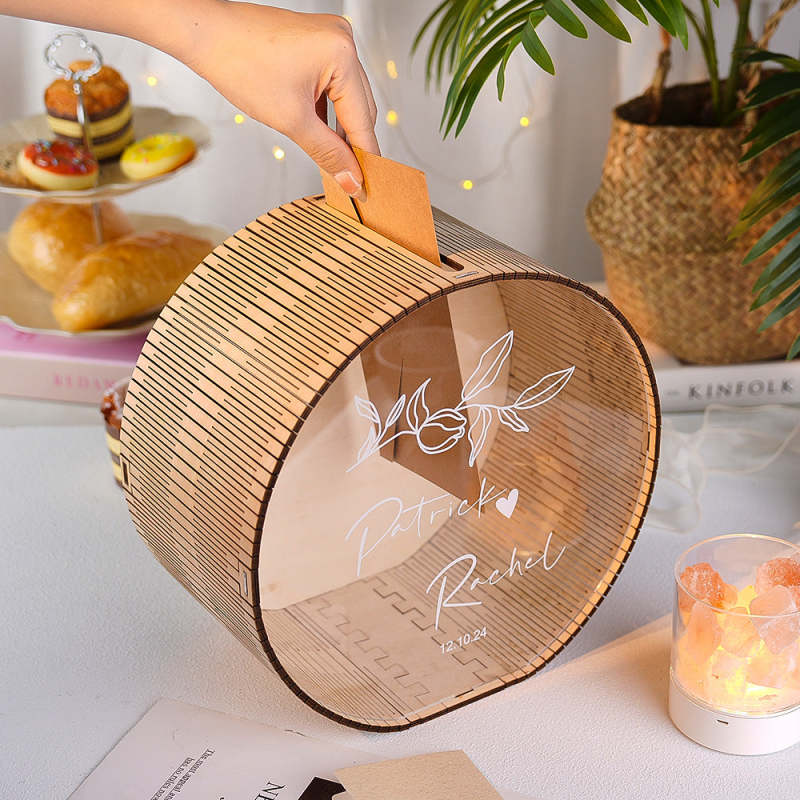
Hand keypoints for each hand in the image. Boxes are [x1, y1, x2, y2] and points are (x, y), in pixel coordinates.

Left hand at [177, 2, 378, 198]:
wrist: (207, 35)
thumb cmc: (239, 63)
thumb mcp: (290, 120)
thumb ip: (327, 153)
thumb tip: (350, 179)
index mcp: (342, 54)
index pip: (363, 119)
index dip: (364, 158)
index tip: (366, 187)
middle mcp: (343, 40)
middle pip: (360, 108)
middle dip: (353, 144)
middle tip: (350, 180)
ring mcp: (331, 39)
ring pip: (347, 99)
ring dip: (340, 129)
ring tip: (334, 159)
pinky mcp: (318, 43)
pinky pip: (333, 85)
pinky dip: (328, 111)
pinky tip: (320, 132)